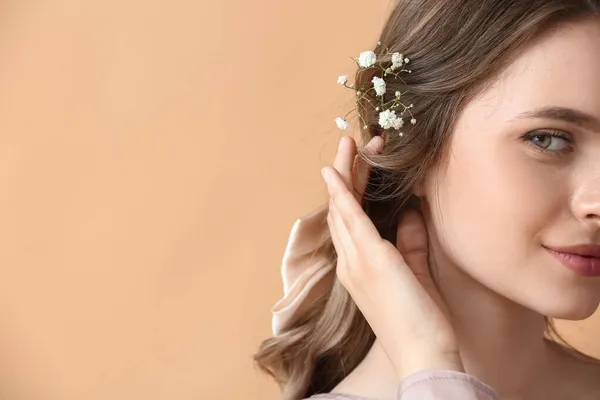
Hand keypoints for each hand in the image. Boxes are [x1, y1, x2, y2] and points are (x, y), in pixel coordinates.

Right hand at [321, 135, 463, 380]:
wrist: (422, 354)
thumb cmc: (421, 321)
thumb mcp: (415, 273)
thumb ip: (410, 243)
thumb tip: (411, 214)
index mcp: (359, 268)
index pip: (350, 221)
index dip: (350, 191)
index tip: (358, 167)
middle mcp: (350, 262)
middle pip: (340, 208)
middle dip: (344, 173)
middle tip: (349, 144)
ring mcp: (356, 260)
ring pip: (342, 206)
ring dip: (344, 172)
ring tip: (348, 144)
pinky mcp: (370, 258)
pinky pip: (350, 217)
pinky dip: (341, 192)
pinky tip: (336, 171)